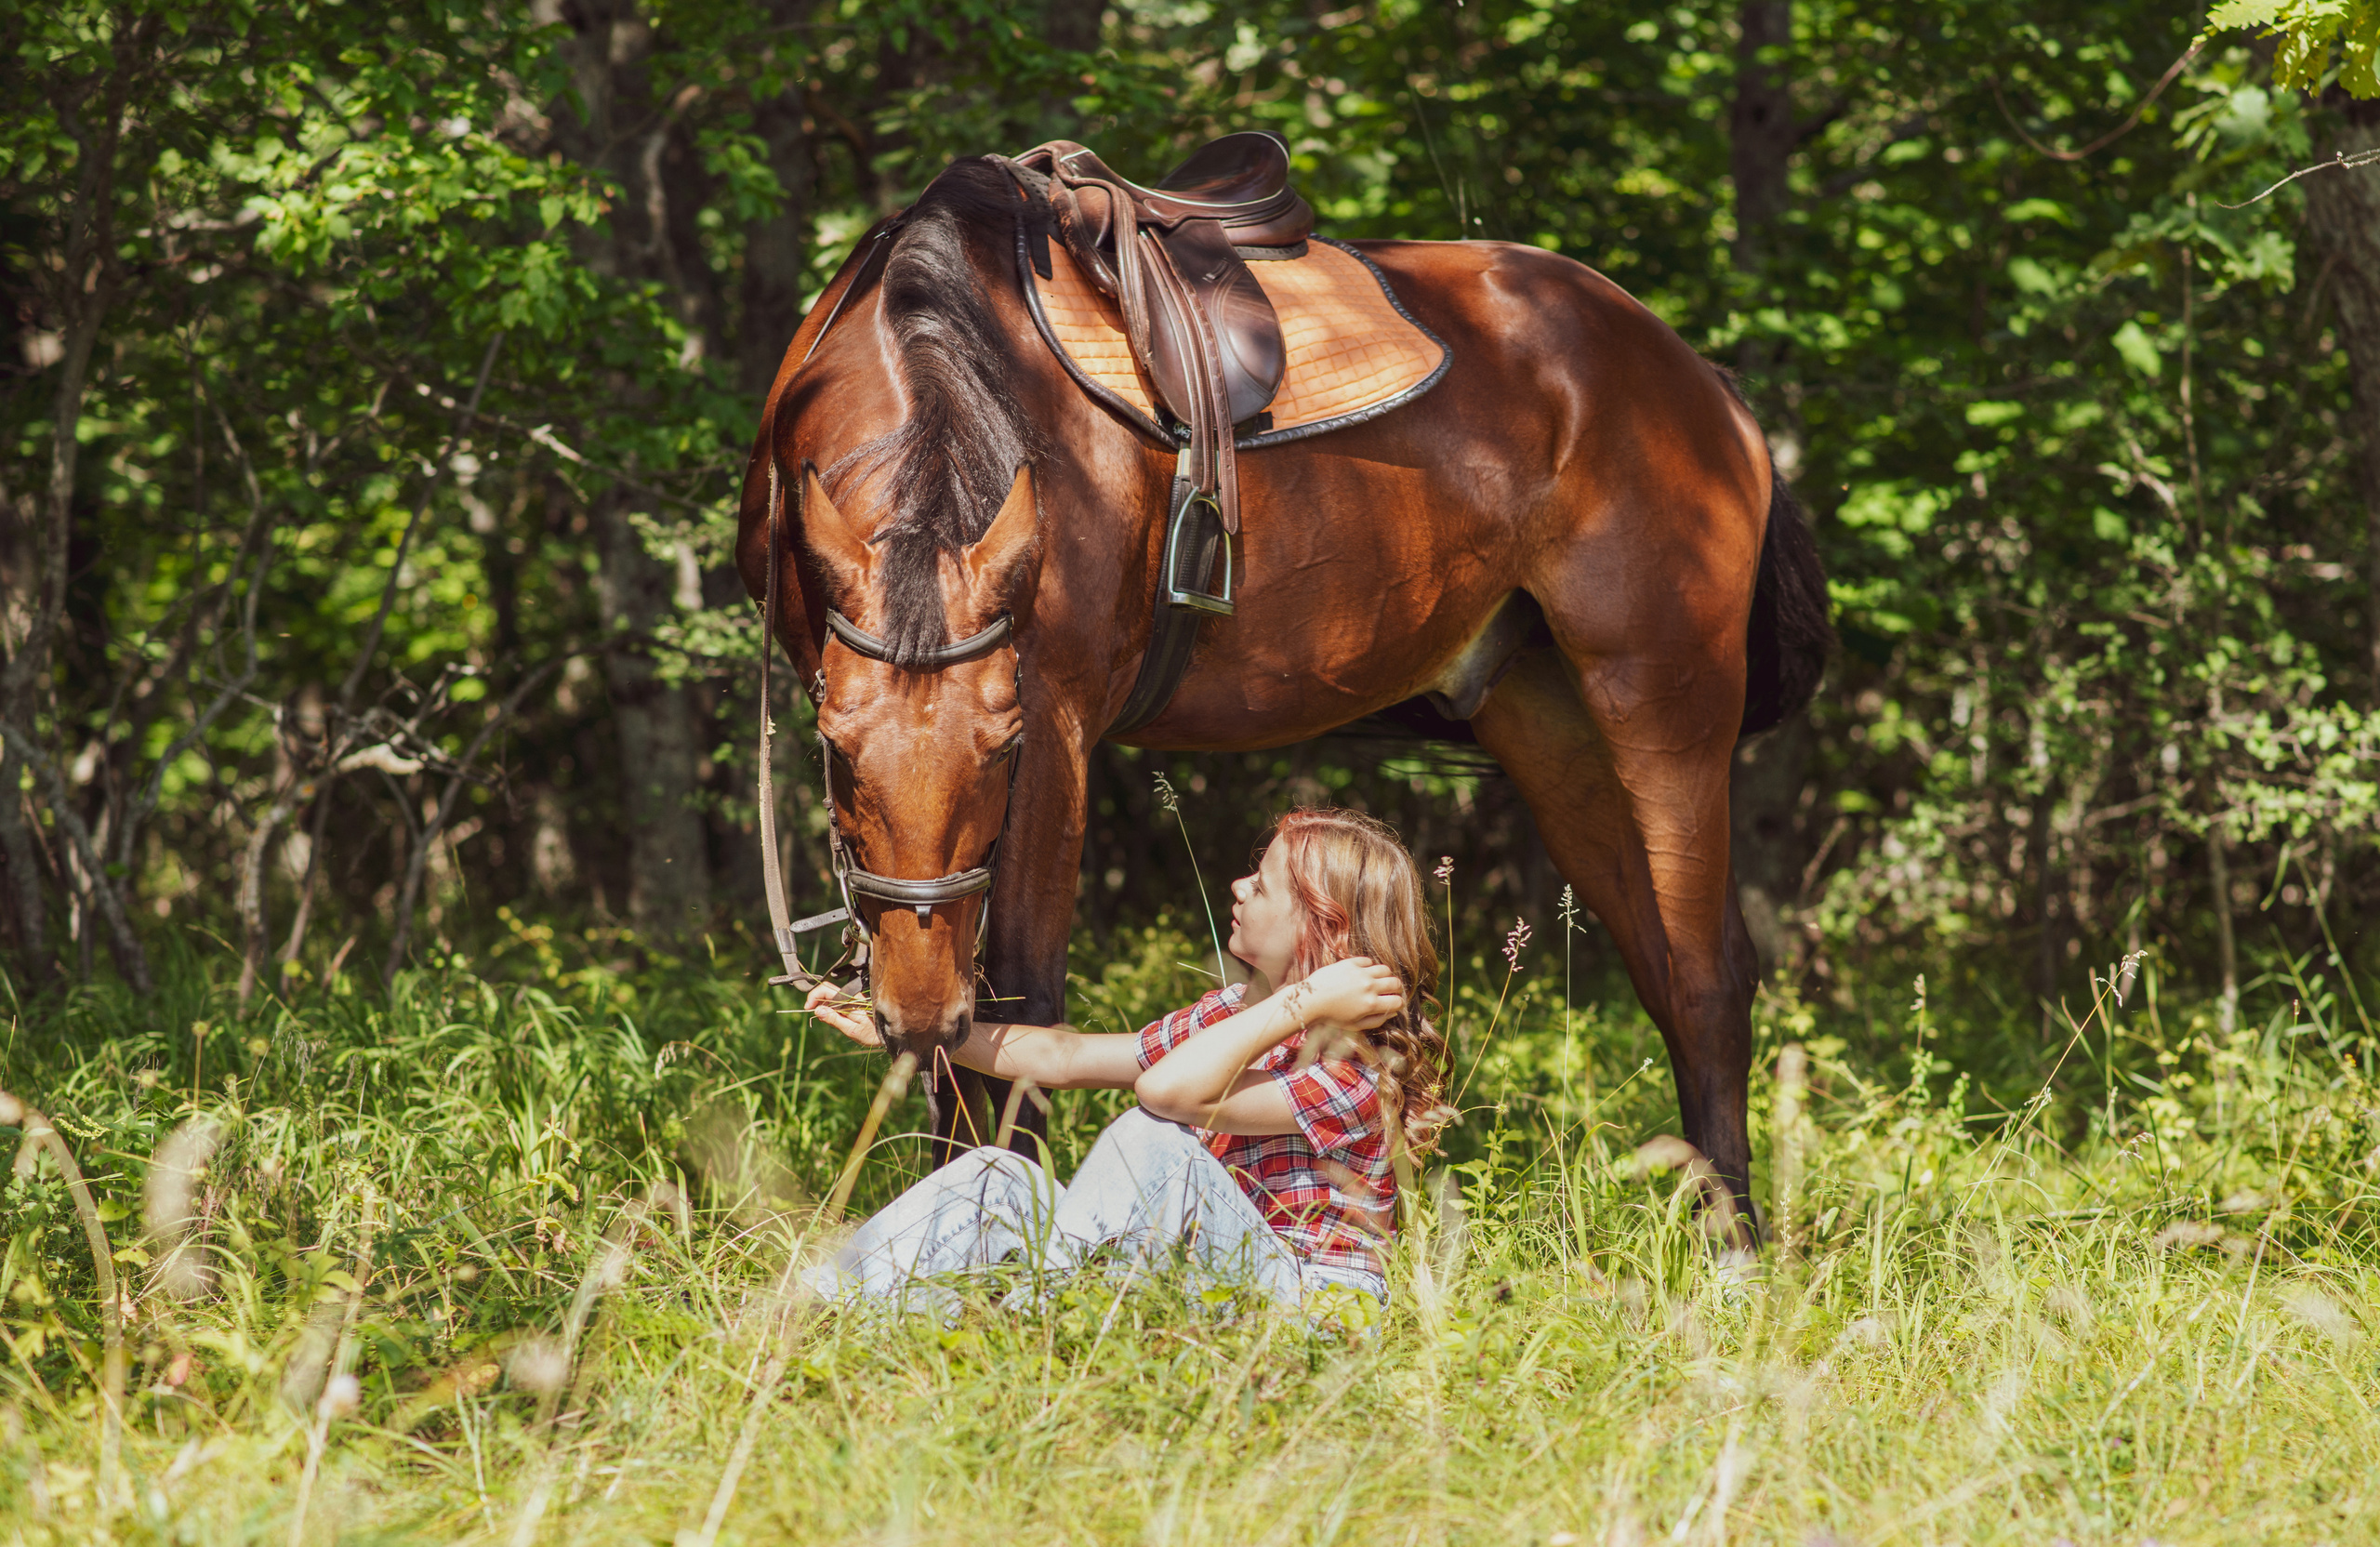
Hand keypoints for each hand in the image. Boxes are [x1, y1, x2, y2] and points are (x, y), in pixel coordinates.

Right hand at [804, 978, 880, 1046]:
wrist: (887, 1033)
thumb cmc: (872, 1033)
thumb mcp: (852, 1029)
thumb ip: (835, 1019)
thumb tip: (817, 1010)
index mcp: (850, 999)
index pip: (826, 989)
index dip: (813, 996)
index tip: (807, 1008)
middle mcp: (850, 996)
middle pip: (826, 989)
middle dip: (815, 999)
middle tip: (811, 1012)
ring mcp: (851, 999)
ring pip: (830, 995)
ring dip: (821, 1004)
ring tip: (823, 1018)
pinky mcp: (851, 1004)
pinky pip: (836, 1001)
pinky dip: (828, 1007)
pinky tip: (830, 1017)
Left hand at [1289, 956, 1404, 1032]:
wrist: (1310, 1000)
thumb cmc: (1331, 1017)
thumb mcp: (1355, 1025)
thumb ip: (1376, 1020)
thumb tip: (1392, 1012)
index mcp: (1371, 1005)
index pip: (1398, 1001)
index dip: (1398, 1003)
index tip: (1393, 1003)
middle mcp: (1369, 987)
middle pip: (1396, 983)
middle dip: (1396, 989)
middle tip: (1389, 992)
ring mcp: (1360, 973)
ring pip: (1385, 969)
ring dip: (1385, 976)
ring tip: (1377, 981)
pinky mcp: (1351, 963)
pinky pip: (1369, 961)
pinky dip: (1369, 967)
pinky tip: (1363, 974)